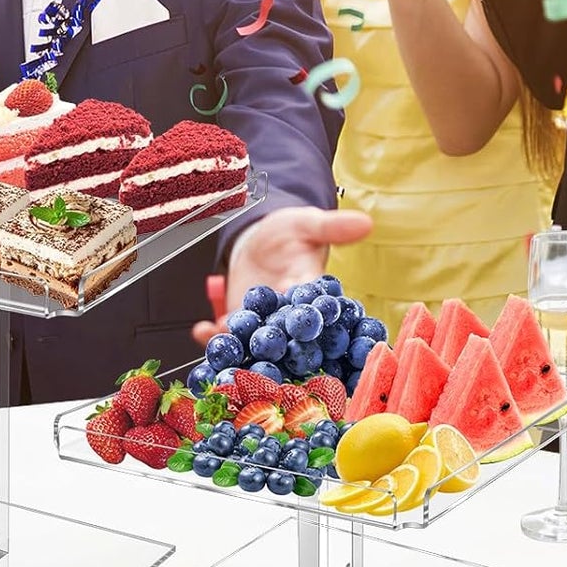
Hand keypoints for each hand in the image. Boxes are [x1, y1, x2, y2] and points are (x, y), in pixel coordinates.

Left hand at [190, 208, 372, 344]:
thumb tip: (365, 222)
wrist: (259, 240)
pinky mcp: (242, 323)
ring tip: (220, 338)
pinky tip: (201, 331)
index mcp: (311, 289)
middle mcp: (289, 312)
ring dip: (238, 342)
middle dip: (271, 339)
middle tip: (255, 344)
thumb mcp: (307, 224)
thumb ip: (331, 227)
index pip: (312, 303)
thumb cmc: (290, 233)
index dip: (304, 308)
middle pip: (283, 331)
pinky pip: (229, 333)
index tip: (291, 304)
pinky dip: (214, 334)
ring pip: (254, 338)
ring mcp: (265, 322)